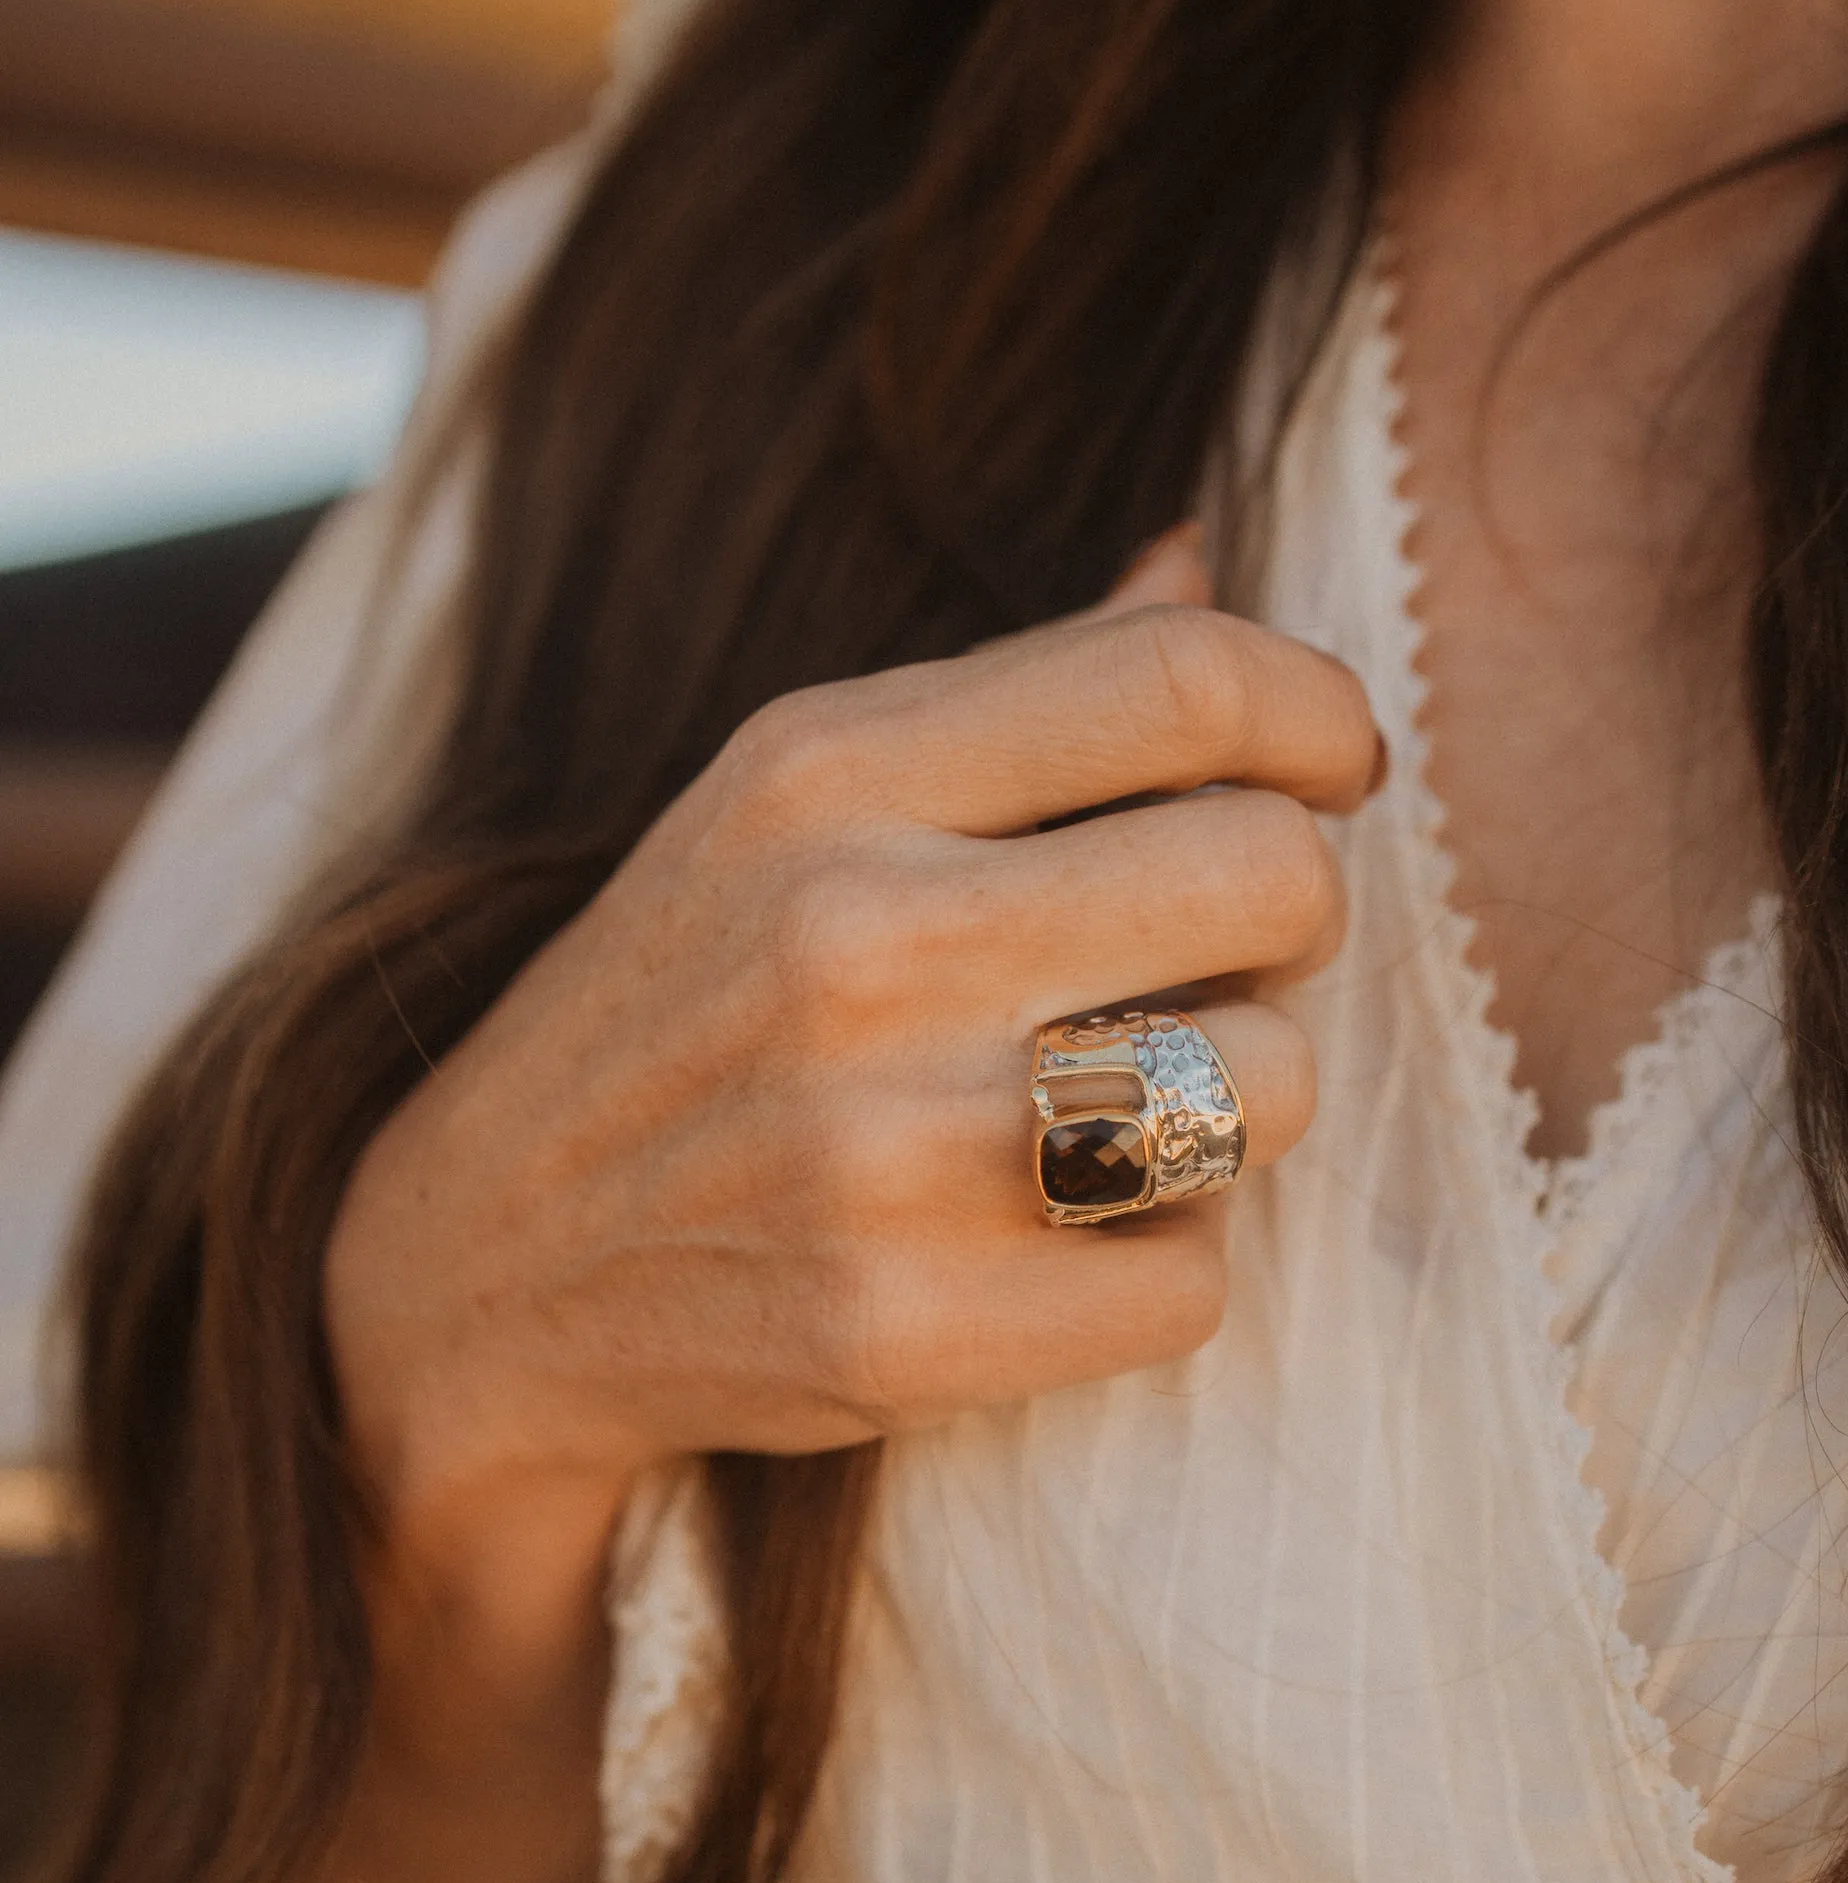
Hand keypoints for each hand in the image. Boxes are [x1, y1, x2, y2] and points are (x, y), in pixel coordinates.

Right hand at [324, 529, 1379, 1561]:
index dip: (1316, 719)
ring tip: (1128, 1107)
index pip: (1184, 683)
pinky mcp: (910, 1327)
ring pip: (1267, 1086)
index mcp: (827, 772)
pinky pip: (1195, 1280)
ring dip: (1236, 1103)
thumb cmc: (678, 1010)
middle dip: (1290, 922)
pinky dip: (1157, 1266)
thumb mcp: (786, 803)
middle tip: (1220, 959)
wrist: (482, 1267)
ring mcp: (882, 1146)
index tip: (1331, 772)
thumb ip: (1010, 692)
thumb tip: (1203, 556)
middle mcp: (856, 940)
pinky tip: (1060, 1242)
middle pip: (1274, 876)